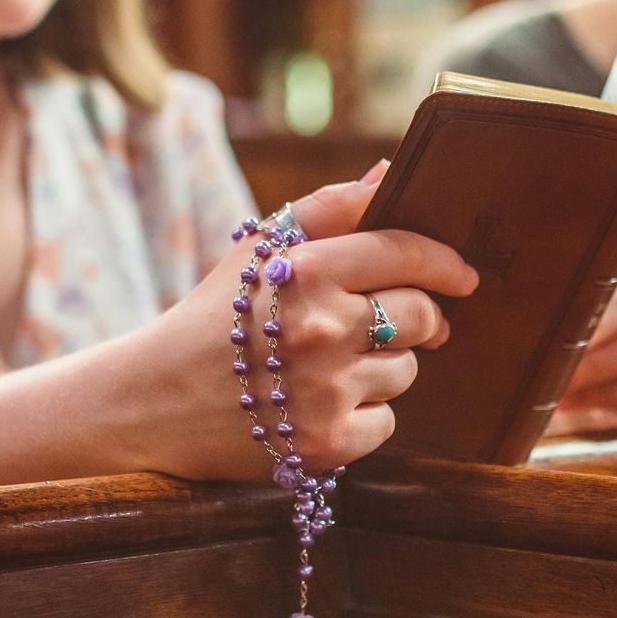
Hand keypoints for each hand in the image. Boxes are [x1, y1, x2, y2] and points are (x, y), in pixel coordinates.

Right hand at [135, 163, 478, 479]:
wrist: (153, 402)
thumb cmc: (215, 317)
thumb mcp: (258, 249)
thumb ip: (329, 207)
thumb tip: (389, 172)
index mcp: (306, 270)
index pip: (405, 254)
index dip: (444, 262)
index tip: (464, 275)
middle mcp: (321, 329)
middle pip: (421, 315)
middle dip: (420, 317)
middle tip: (399, 321)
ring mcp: (326, 391)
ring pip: (406, 370)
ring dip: (385, 366)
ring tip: (331, 367)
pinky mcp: (328, 444)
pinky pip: (387, 422)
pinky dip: (365, 415)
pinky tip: (321, 406)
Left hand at [547, 272, 616, 439]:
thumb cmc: (604, 343)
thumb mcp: (594, 325)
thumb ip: (573, 331)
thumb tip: (535, 351)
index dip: (594, 331)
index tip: (559, 349)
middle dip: (595, 371)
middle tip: (557, 385)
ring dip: (612, 400)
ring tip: (571, 405)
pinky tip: (614, 422)